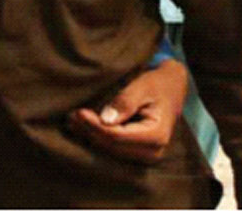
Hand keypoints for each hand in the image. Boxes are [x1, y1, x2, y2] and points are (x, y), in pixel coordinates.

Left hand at [68, 58, 188, 163]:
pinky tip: (83, 127)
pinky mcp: (138, 153)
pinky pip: (114, 149)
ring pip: (110, 150)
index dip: (95, 126)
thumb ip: (126, 102)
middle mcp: (153, 152)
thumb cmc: (157, 84)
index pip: (117, 136)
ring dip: (90, 136)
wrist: (172, 89)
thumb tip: (105, 120)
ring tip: (72, 121)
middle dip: (89, 131)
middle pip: (112, 146)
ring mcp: (146, 156)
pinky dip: (97, 138)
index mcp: (157, 135)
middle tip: (70, 116)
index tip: (79, 113)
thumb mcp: (143, 86)